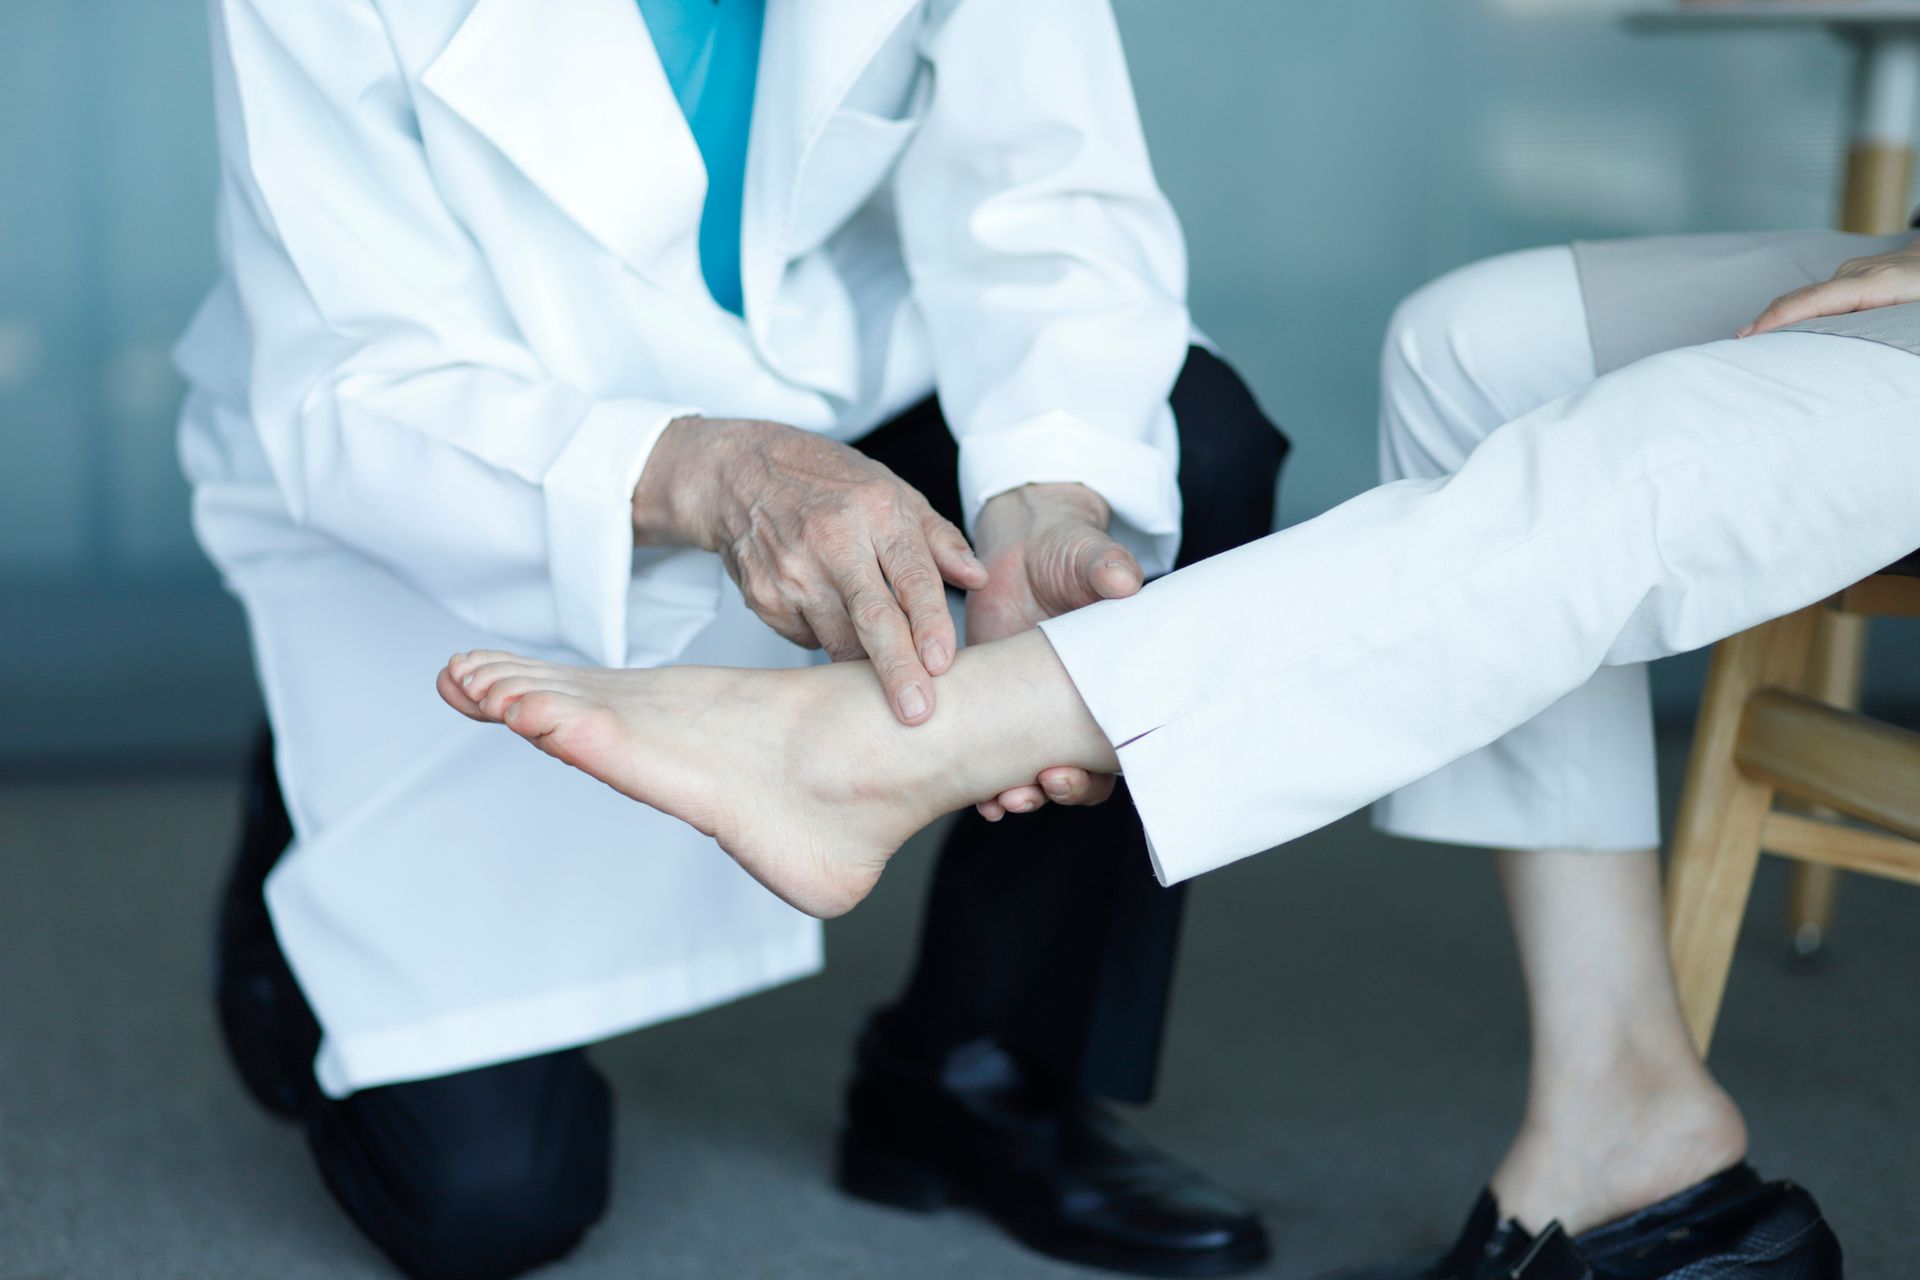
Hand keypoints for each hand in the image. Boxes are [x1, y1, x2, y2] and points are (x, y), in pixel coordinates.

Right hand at [631, 417, 988, 724]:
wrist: (741, 474)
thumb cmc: (830, 484)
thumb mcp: (892, 491)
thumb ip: (939, 539)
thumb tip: (978, 578)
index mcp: (876, 512)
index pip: (911, 576)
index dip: (929, 622)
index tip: (942, 662)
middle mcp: (832, 542)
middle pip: (872, 618)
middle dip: (897, 670)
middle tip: (918, 713)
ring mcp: (793, 572)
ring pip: (840, 640)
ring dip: (866, 661)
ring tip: (886, 666)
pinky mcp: (764, 597)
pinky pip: (809, 638)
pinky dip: (827, 637)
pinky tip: (825, 609)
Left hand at [967, 483, 1140, 819]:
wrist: (1025, 546)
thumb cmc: (1070, 553)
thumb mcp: (1090, 557)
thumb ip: (1108, 568)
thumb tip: (1126, 581)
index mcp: (1112, 685)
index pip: (1117, 746)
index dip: (1097, 770)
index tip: (1063, 772)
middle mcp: (1076, 709)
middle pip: (1079, 773)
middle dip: (1056, 791)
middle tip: (1027, 792)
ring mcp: (1034, 712)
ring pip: (1032, 772)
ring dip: (1017, 794)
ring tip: (998, 802)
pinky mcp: (996, 704)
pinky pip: (990, 751)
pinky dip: (980, 774)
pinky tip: (968, 788)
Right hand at [1741, 240, 1919, 336]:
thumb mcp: (1917, 313)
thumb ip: (1888, 326)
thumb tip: (1851, 347)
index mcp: (1875, 283)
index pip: (1817, 299)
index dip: (1781, 317)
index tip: (1750, 335)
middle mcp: (1856, 274)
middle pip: (1801, 296)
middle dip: (1767, 319)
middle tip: (1737, 344)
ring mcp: (1852, 271)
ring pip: (1806, 296)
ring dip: (1780, 318)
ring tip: (1752, 341)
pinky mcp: (1852, 275)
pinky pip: (1817, 295)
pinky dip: (1796, 313)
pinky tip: (1785, 330)